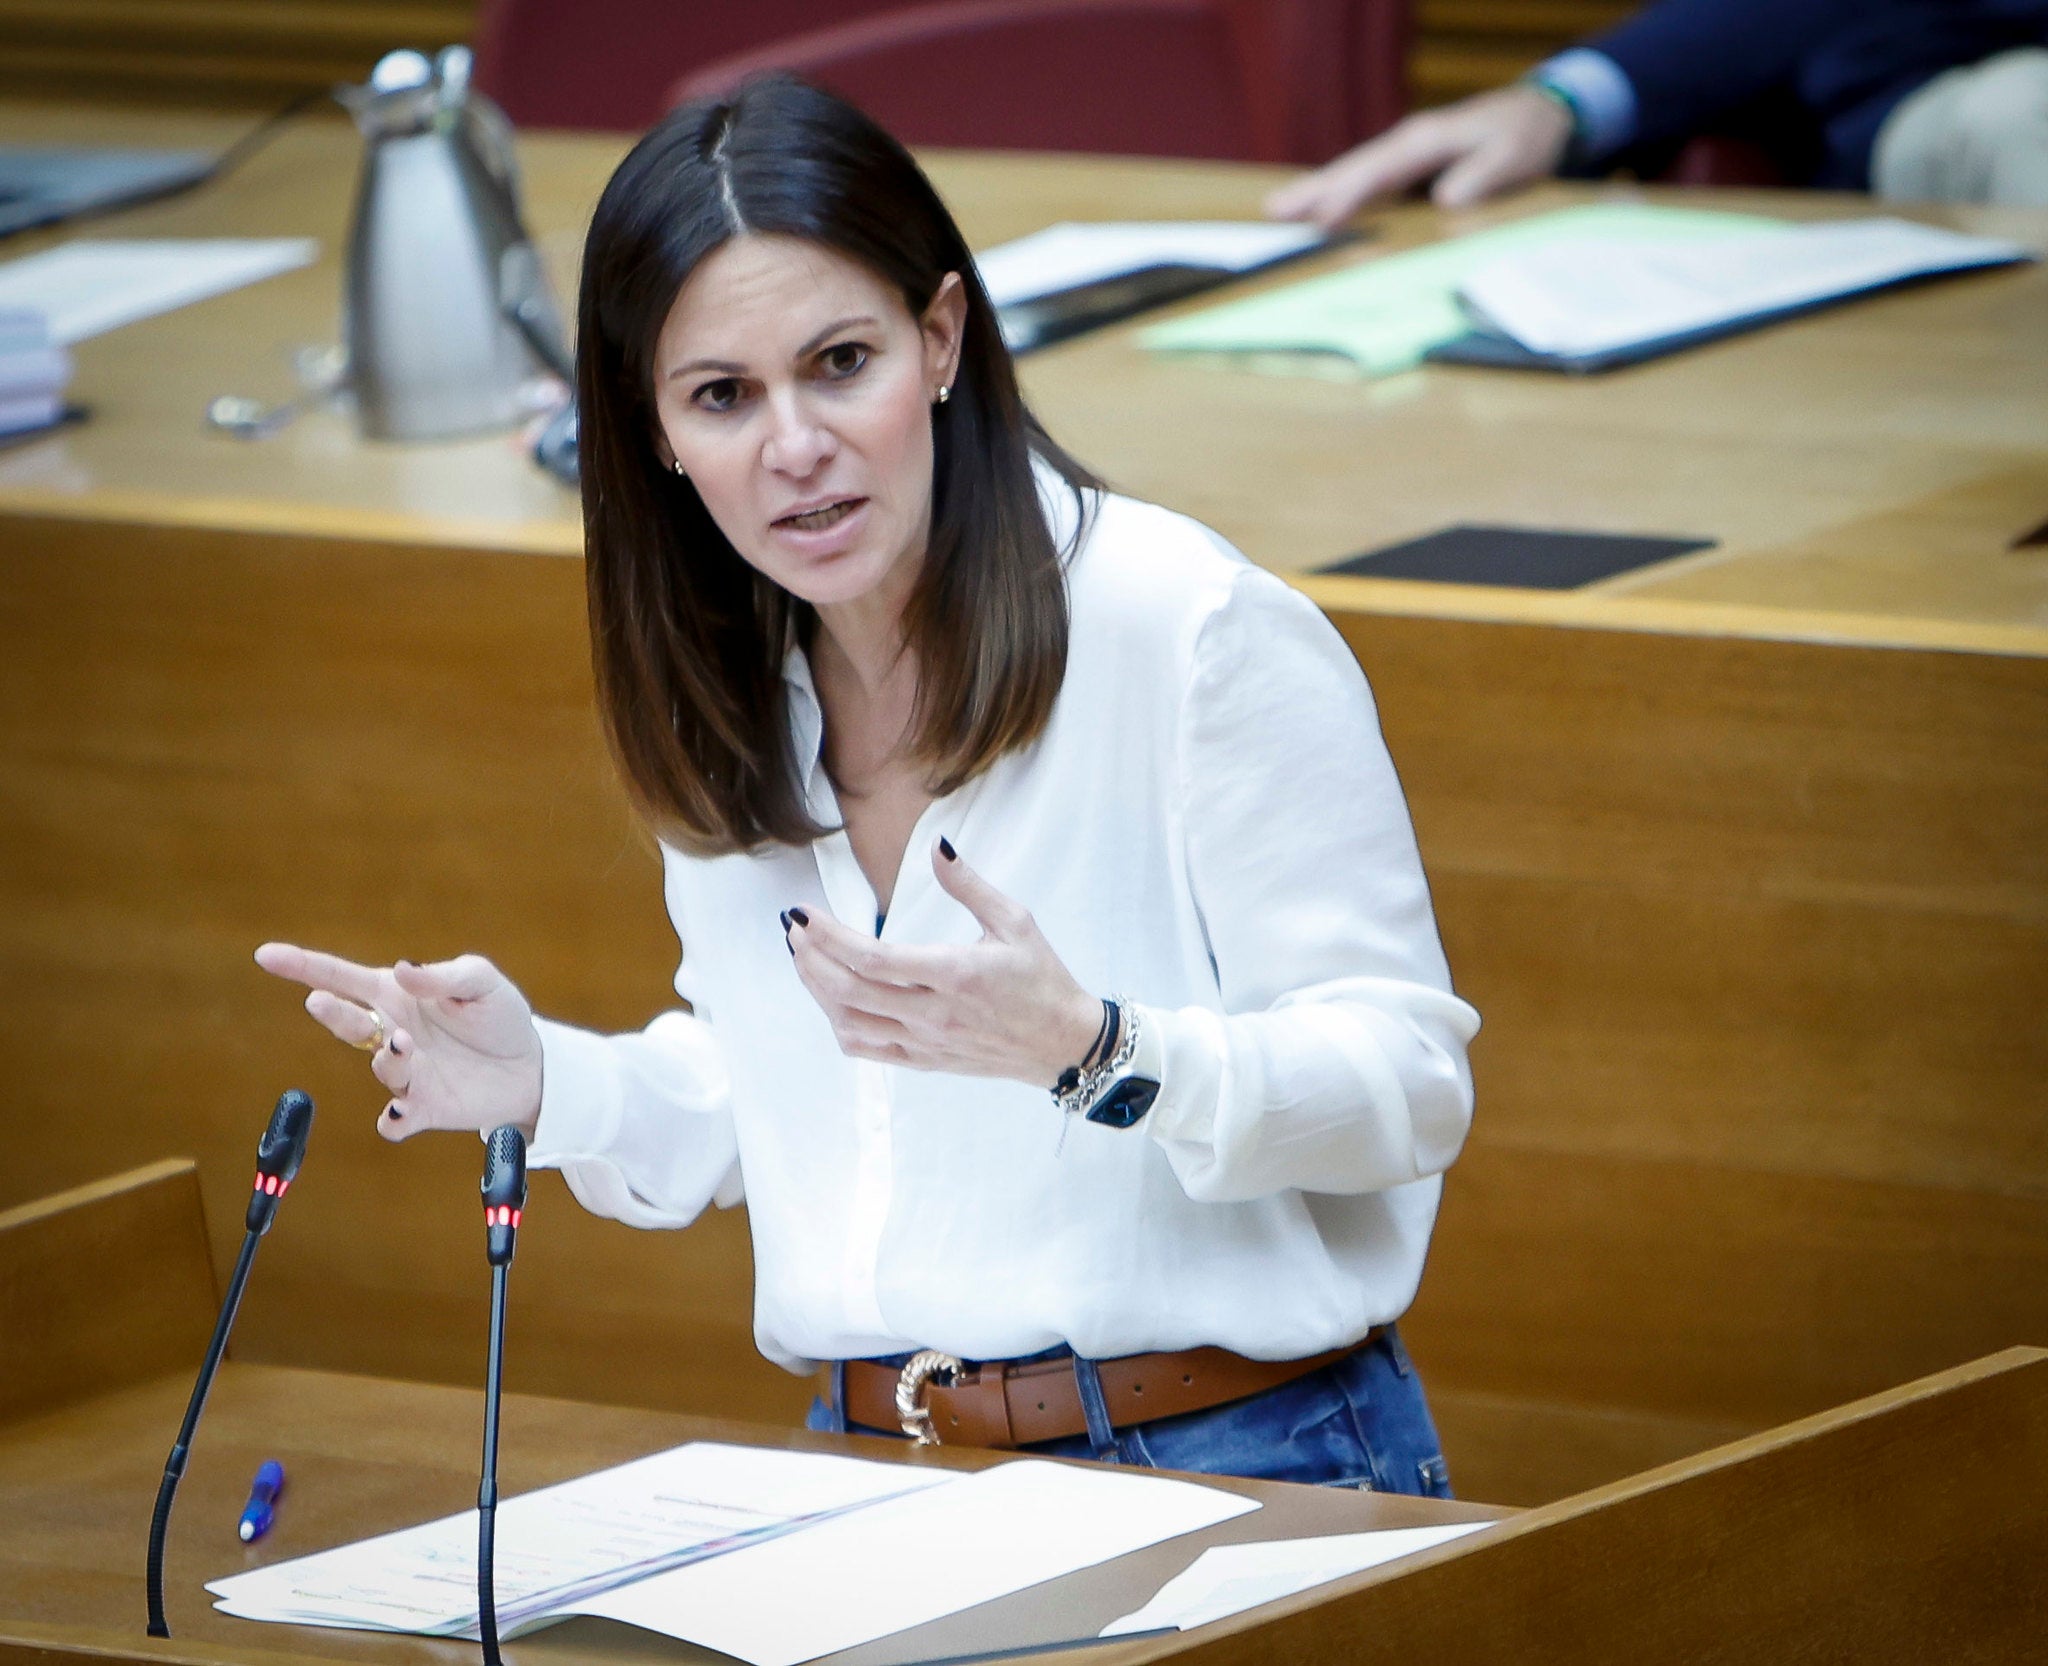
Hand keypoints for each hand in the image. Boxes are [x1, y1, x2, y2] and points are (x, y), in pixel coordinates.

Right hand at [253, 943, 543, 1142]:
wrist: (532, 1067)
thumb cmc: (500, 1016)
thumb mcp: (482, 983)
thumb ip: (444, 976)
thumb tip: (402, 971)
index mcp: (398, 996)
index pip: (341, 978)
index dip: (302, 966)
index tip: (266, 955)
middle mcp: (393, 1034)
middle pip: (348, 1022)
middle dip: (332, 1013)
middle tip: (322, 1001)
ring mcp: (407, 1073)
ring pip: (379, 1067)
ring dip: (387, 1057)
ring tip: (403, 1042)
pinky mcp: (425, 1109)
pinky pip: (395, 1121)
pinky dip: (393, 1120)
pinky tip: (401, 1113)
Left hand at [784, 838, 1102, 1089]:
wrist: (1062, 1043)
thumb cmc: (1042, 979)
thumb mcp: (1015, 922)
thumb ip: (969, 885)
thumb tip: (938, 847)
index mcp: (955, 974)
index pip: (873, 958)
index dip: (829, 936)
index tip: (803, 913)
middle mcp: (933, 1013)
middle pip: (849, 990)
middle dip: (811, 957)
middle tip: (794, 929)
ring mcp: (925, 1041)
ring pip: (850, 1022)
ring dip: (817, 990)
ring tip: (805, 959)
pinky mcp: (924, 1060)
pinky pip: (867, 1048)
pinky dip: (839, 1024)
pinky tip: (830, 1000)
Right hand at [1265, 84, 1573, 226]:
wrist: (1537, 113)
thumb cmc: (1524, 136)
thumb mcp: (1513, 156)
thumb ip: (1481, 176)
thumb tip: (1445, 200)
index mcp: (1427, 140)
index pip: (1379, 171)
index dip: (1350, 194)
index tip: (1323, 218)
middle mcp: (1408, 141)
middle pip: (1353, 167)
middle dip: (1314, 189)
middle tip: (1274, 212)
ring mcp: (1405, 151)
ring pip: (1355, 170)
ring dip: (1318, 190)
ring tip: (1281, 210)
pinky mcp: (1408, 162)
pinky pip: (1368, 177)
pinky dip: (1340, 191)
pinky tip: (1320, 207)